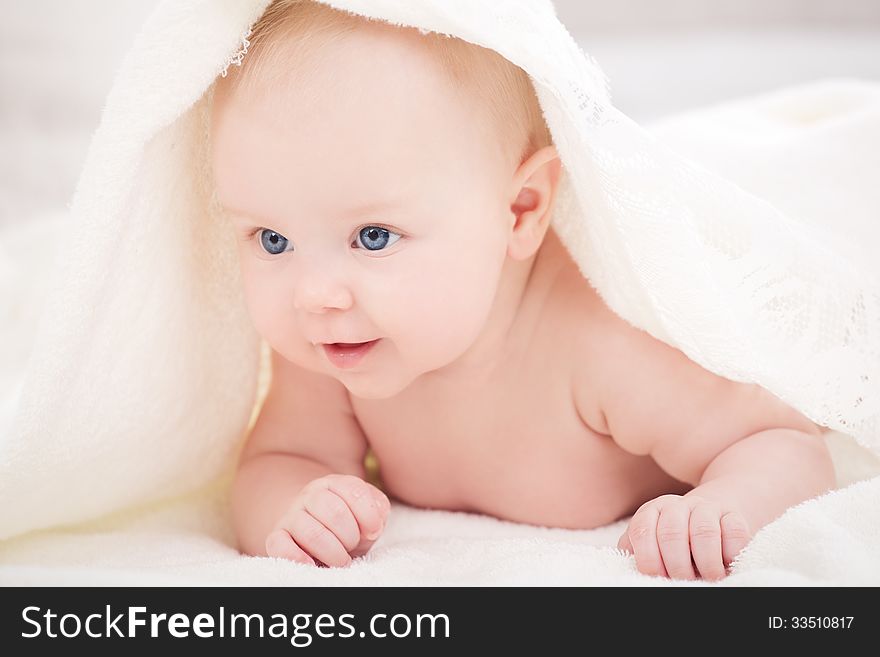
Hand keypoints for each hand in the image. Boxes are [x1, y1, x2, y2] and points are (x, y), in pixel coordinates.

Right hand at [265, 473, 390, 566]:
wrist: (317, 532)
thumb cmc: (349, 525)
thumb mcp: (368, 514)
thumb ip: (378, 509)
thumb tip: (374, 524)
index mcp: (335, 483)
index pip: (355, 491)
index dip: (369, 516)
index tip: (373, 532)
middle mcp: (311, 495)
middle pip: (335, 513)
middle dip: (351, 537)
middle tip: (352, 547)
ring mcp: (292, 515)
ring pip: (312, 532)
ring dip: (333, 552)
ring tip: (340, 561)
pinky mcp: (276, 537)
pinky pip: (280, 545)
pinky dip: (298, 558)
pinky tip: (312, 564)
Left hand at [616, 493, 751, 580]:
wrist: (715, 511)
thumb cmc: (678, 538)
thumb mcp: (652, 541)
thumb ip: (638, 552)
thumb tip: (626, 569)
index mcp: (651, 511)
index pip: (642, 532)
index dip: (649, 560)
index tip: (659, 577)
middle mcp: (676, 505)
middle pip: (671, 533)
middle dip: (677, 566)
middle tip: (685, 581)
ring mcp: (706, 507)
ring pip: (704, 532)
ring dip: (707, 563)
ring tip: (709, 578)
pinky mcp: (733, 514)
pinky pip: (734, 531)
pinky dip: (731, 553)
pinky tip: (728, 563)